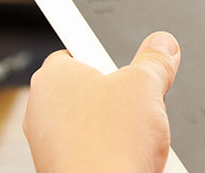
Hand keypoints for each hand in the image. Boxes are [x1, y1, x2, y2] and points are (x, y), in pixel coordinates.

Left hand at [24, 32, 180, 172]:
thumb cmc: (108, 147)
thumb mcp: (145, 86)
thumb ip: (154, 60)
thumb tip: (162, 45)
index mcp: (52, 78)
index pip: (77, 48)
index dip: (107, 50)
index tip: (127, 57)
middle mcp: (42, 110)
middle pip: (89, 86)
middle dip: (118, 92)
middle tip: (139, 98)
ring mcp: (49, 144)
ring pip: (92, 120)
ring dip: (117, 123)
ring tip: (137, 131)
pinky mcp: (62, 168)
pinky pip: (92, 148)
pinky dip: (112, 150)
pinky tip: (130, 155)